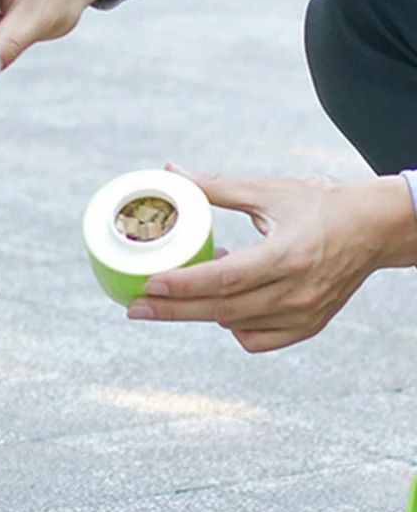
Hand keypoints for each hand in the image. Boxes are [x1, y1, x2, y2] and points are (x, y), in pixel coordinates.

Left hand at [127, 164, 416, 351]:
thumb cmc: (322, 204)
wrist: (376, 228)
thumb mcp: (270, 190)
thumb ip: (218, 186)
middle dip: (172, 311)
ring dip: (200, 311)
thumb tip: (172, 171)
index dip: (183, 284)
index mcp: (288, 255)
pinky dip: (232, 325)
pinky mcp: (307, 326)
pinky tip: (222, 303)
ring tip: (175, 292)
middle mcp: (296, 291)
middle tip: (134, 308)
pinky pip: (256, 339)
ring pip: (235, 325)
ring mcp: (304, 314)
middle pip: (221, 309)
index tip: (148, 284)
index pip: (224, 278)